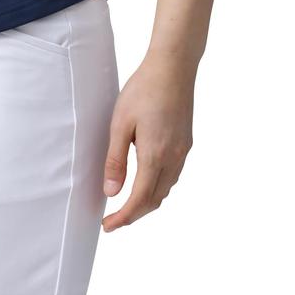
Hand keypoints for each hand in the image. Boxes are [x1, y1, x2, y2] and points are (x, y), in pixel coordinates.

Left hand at [101, 54, 194, 230]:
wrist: (173, 68)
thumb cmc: (144, 90)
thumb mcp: (120, 123)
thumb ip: (116, 159)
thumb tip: (111, 192)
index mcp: (155, 156)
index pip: (139, 200)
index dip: (123, 218)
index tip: (107, 226)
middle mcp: (173, 158)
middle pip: (155, 200)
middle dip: (134, 214)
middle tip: (114, 219)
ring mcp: (183, 151)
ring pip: (166, 189)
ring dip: (147, 201)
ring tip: (127, 202)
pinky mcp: (186, 142)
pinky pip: (173, 175)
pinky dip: (158, 186)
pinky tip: (146, 179)